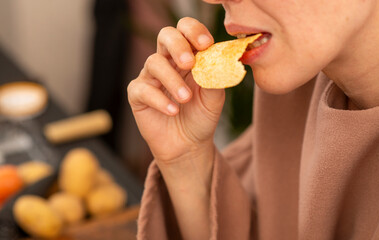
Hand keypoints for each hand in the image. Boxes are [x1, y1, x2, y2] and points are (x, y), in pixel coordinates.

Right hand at [127, 17, 224, 163]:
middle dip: (178, 45)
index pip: (186, 30)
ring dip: (172, 80)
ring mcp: (151, 77)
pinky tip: (173, 111)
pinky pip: (143, 89)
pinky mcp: (138, 95)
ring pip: (154, 62)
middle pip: (165, 35)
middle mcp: (168, 61)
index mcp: (189, 55)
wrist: (189, 145)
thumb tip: (217, 59)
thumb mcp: (215, 97)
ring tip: (186, 99)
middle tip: (189, 64)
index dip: (194, 31)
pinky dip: (159, 100)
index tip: (206, 44)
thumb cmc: (202, 116)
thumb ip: (215, 77)